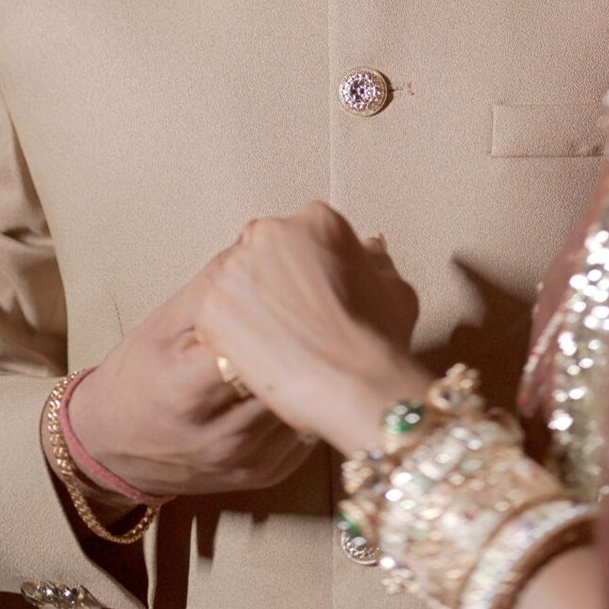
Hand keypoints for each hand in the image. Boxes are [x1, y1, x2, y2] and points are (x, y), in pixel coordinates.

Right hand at [55, 258, 315, 499]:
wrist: (114, 450)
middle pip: (289, 376)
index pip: (253, 346)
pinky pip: (310, 430)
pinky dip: (317, 396)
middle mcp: (223, 436)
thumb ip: (213, 284)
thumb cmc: (137, 376)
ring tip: (337, 329)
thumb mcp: (161, 323)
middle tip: (338, 298)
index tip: (302, 282)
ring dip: (324, 366)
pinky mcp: (269, 473)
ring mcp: (250, 460)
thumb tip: (258, 241)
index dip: (282, 312)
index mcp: (189, 390)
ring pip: (310, 403)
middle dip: (313, 335)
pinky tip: (321, 369)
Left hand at [195, 202, 429, 454]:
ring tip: (277, 344)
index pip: (303, 237)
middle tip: (295, 321)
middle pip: (265, 254)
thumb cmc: (379, 341)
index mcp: (317, 221)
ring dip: (252, 310)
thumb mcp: (395, 290)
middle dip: (276, 284)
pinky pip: (215, 318)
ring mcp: (237, 269)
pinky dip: (230, 339)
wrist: (353, 386)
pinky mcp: (212, 307)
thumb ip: (376, 262)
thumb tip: (370, 249)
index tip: (315, 296)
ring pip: (237, 284)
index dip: (310, 271)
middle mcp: (272, 234)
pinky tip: (257, 359)